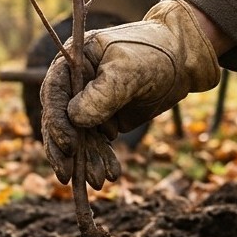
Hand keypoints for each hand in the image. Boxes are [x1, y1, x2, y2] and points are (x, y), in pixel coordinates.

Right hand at [39, 0, 221, 186]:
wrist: (182, 61)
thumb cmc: (154, 54)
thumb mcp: (129, 70)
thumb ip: (102, 94)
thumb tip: (75, 119)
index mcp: (72, 61)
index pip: (54, 93)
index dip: (57, 122)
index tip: (69, 146)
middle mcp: (74, 84)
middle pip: (59, 120)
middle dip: (63, 150)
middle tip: (67, 176)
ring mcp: (87, 103)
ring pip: (78, 137)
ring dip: (85, 160)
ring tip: (99, 182)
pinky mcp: (102, 119)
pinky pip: (96, 143)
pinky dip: (100, 160)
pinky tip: (111, 175)